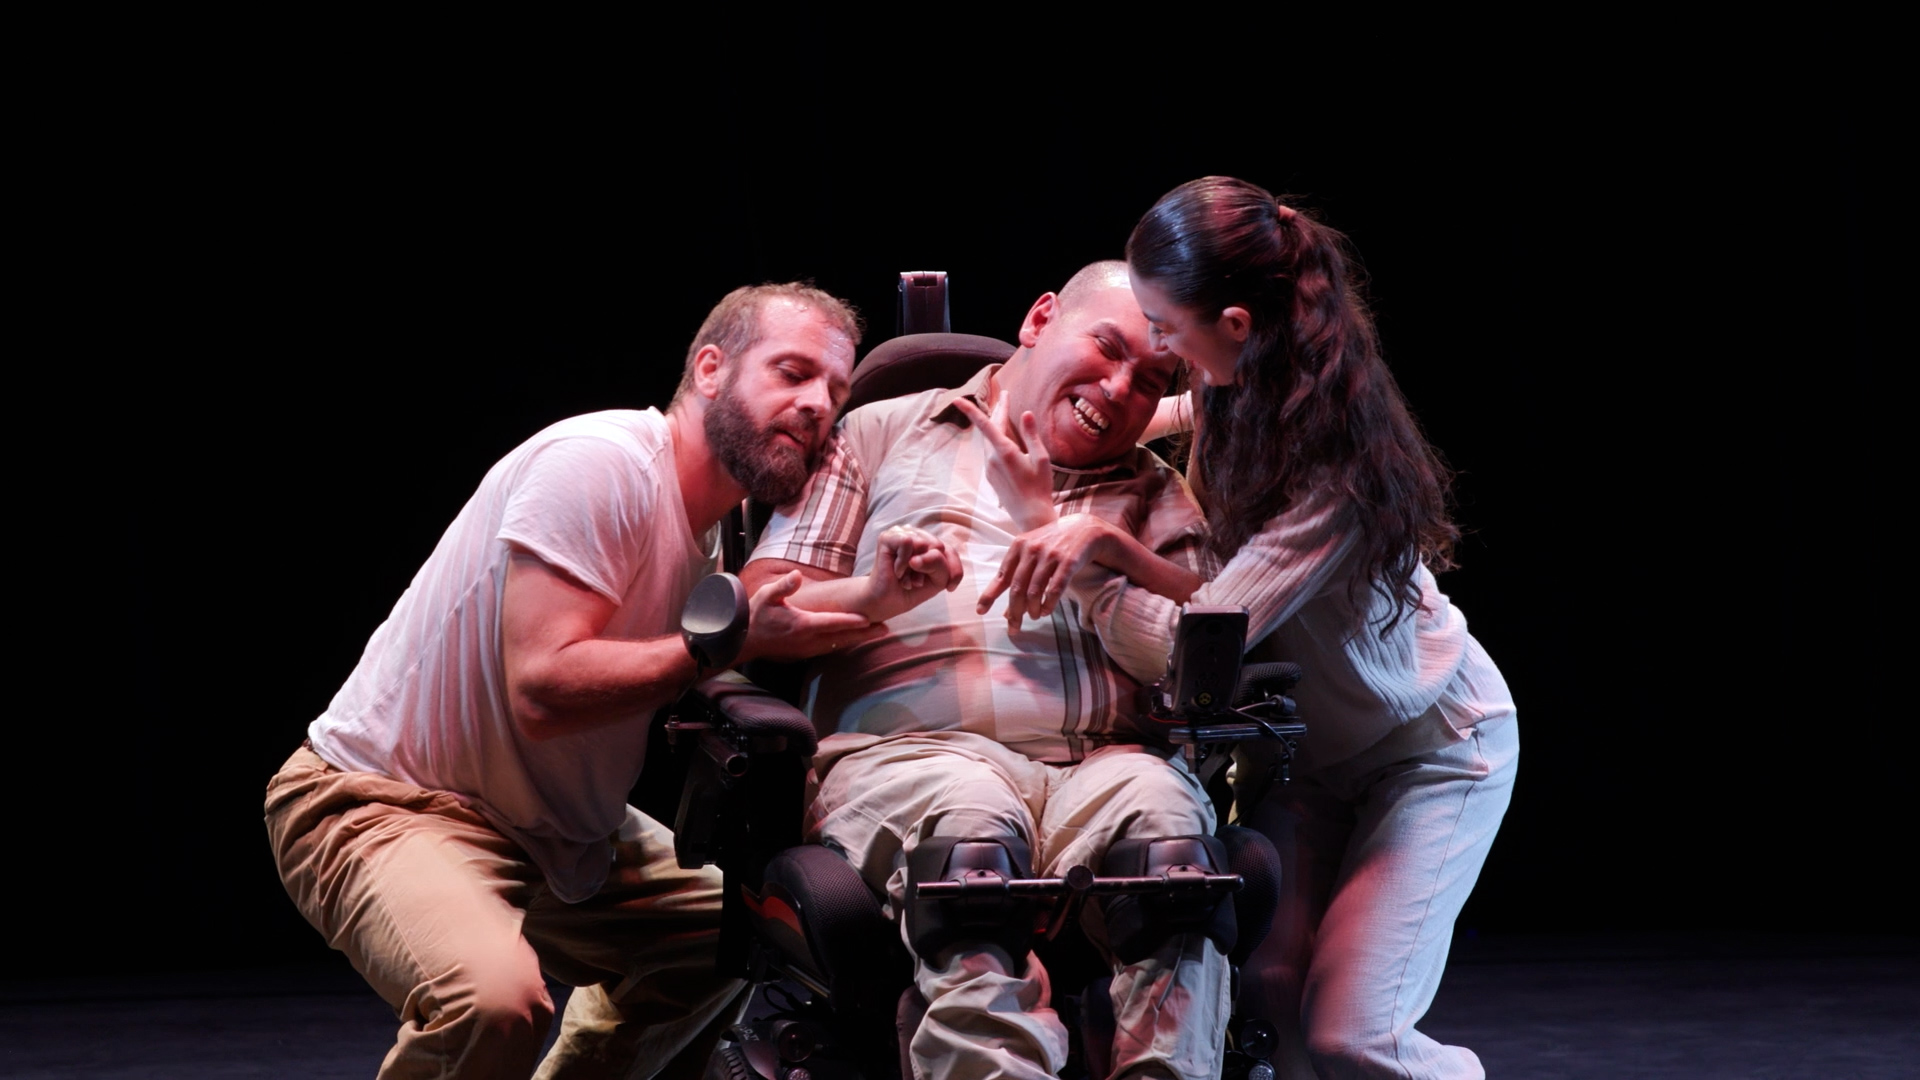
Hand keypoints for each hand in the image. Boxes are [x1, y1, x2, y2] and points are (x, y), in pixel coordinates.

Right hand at [739, 571, 884, 662]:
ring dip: (858, 639)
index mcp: (802, 625)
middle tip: (885, 628)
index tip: (869, 619)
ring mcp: (807, 649)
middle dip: (864, 633)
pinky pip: (830, 648)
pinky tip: (855, 638)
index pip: (832, 623)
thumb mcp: (766, 595)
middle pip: (842, 637)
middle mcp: (808, 640)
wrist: (743, 640)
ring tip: (877, 632)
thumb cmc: (755, 615)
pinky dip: (845, 643)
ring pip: (839, 645)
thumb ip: (783, 586)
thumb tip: (796, 575)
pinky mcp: (805, 653)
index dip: (851, 621)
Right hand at [865, 524, 963, 616]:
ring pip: (924, 544)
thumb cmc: (911, 589)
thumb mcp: (937, 580)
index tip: (949, 588)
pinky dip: (903, 563)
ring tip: (905, 576)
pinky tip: (897, 571)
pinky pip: (907, 543)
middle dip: (930, 571)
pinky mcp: (887, 536)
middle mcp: (917, 534)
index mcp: (931, 542)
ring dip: (915, 569)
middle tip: (915, 581)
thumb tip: (919, 553)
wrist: (886, 602)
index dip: (954, 570)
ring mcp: (902, 532)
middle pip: (939, 547)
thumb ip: (939, 564)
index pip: (951, 550)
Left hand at [952, 396, 1056, 531]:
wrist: (1030, 515)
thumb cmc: (1040, 487)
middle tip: (1004, 395)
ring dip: (996, 425)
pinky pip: (991, 452)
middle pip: (990, 429)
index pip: (985, 425)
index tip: (957, 400)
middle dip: (997, 411)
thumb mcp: (1041, 459)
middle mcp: (993, 459)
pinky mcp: (991, 476)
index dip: (970, 411)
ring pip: (989, 441)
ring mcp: (990, 468)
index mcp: (1005, 452)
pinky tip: (1004, 437)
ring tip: (1004, 411)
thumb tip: (1025, 413)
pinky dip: (996, 440)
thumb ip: (1032, 434)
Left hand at [976, 513, 1117, 628]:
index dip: (990, 595)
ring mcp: (1050, 555)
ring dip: (1032, 609)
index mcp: (1019, 546)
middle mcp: (1032, 550)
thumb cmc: (1053, 544)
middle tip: (1013, 628)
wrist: (1084, 528)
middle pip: (1017, 588)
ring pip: (1034, 591)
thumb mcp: (1031, 554)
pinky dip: (1049, 604)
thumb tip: (1005, 611)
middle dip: (1014, 611)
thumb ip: (1017, 577)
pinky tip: (1046, 611)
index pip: (1001, 576)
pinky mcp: (1068, 562)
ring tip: (1034, 617)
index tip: (980, 611)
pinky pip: (1055, 589)